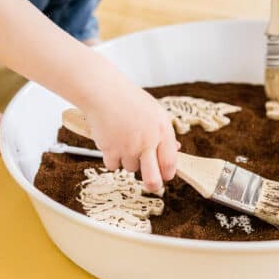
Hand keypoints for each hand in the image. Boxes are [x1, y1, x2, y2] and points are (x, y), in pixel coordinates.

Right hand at [81, 78, 178, 192]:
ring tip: (123, 141)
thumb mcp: (154, 112)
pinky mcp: (110, 150)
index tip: (165, 175)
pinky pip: (113, 166)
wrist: (103, 92)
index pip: (170, 162)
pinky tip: (111, 142)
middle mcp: (147, 142)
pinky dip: (111, 158)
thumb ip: (163, 132)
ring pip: (131, 168)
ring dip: (128, 160)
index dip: (168, 172)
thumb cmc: (128, 100)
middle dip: (154, 185)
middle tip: (153, 186)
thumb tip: (175, 149)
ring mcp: (129, 148)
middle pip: (153, 177)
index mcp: (162, 131)